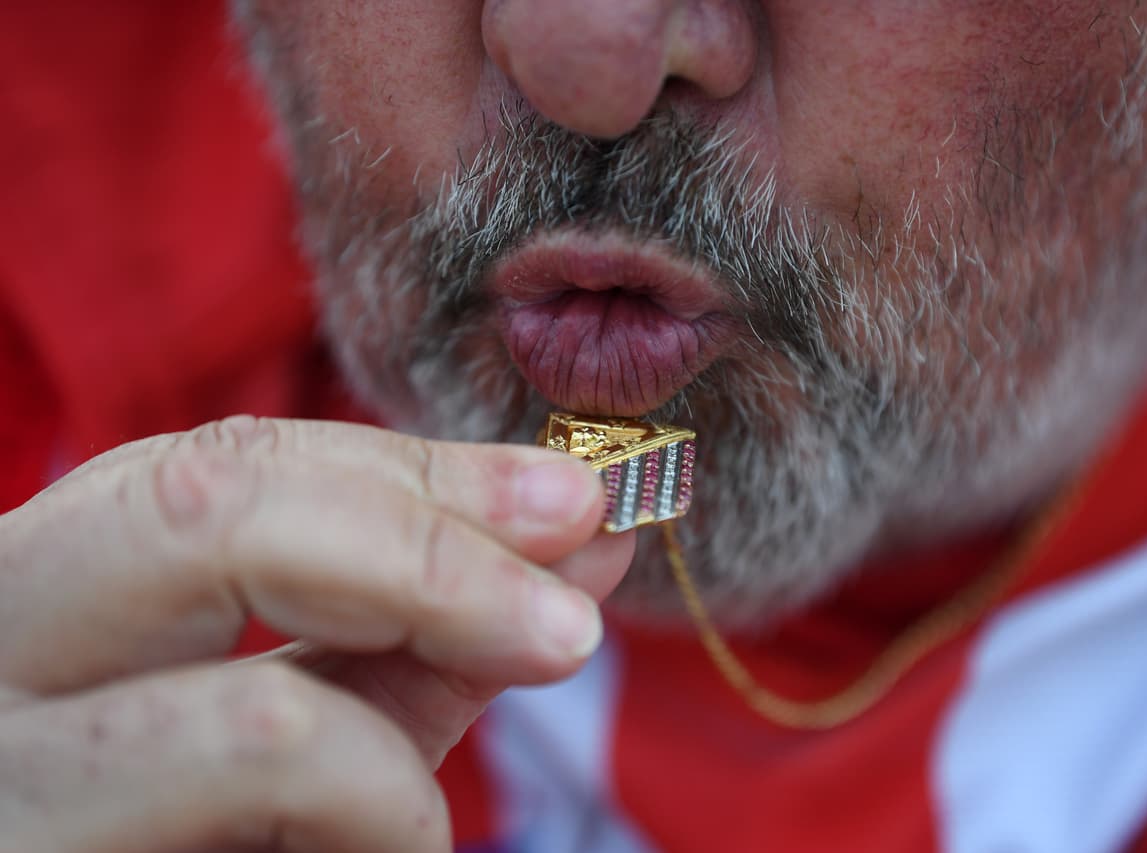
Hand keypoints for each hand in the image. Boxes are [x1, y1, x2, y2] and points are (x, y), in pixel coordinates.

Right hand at [0, 416, 633, 851]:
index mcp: (52, 587)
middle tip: (569, 624)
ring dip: (398, 769)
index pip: (227, 467)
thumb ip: (420, 635)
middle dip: (430, 558)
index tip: (572, 498)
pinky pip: (262, 814)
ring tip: (425, 823)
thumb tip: (578, 542)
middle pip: (208, 518)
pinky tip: (384, 850)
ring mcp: (6, 780)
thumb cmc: (202, 828)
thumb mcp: (309, 723)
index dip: (416, 474)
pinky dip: (378, 829)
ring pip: (256, 718)